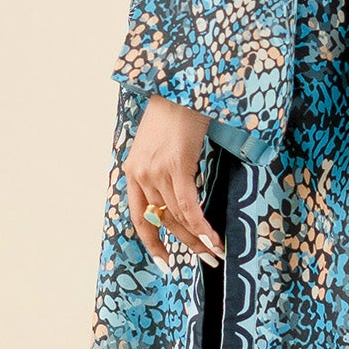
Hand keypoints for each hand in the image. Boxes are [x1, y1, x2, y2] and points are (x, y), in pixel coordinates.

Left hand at [124, 94, 226, 269]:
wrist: (180, 86)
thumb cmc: (174, 112)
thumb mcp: (158, 143)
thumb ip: (161, 168)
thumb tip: (180, 194)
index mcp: (132, 171)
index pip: (139, 217)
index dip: (152, 243)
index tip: (165, 262)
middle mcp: (140, 174)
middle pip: (162, 221)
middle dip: (185, 244)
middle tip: (206, 259)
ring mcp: (156, 171)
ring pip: (177, 216)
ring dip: (198, 238)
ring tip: (215, 251)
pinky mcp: (176, 165)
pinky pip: (188, 204)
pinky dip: (201, 224)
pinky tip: (212, 236)